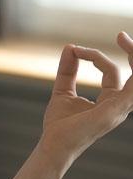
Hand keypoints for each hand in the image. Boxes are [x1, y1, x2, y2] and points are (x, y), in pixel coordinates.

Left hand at [39, 32, 132, 164]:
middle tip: (120, 35)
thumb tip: (69, 47)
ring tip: (125, 40)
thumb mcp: (62, 90)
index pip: (110, 71)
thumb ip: (67, 70)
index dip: (93, 56)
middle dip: (132, 52)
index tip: (75, 49)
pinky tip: (131, 54)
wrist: (53, 144)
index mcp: (110, 100)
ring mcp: (120, 108)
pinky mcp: (115, 110)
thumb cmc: (59, 124)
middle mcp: (119, 104)